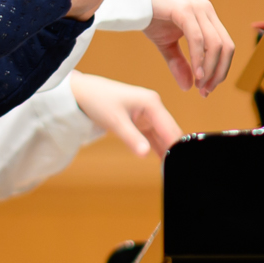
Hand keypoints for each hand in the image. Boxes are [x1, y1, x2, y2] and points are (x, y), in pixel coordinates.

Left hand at [68, 71, 183, 158]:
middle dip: (174, 150)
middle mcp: (154, 108)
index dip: (177, 147)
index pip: (170, 129)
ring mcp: (149, 115)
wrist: (83, 93)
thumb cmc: (98, 100)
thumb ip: (132, 138)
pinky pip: (154, 138)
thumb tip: (145, 154)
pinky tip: (162, 162)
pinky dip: (157, 149)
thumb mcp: (115, 121)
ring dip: (166, 151)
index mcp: (152, 103)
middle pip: (170, 133)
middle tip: (175, 170)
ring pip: (163, 137)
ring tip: (170, 169)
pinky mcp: (142, 122)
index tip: (180, 163)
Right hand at [143, 0, 233, 94]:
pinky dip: (199, 58)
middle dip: (219, 73)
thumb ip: (179, 63)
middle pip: (227, 47)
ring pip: (215, 44)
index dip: (221, 70)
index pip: (226, 47)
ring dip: (210, 69)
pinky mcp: (185, 9)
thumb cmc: (149, 15)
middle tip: (205, 91)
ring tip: (200, 85)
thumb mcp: (166, 44)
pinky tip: (195, 74)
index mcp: (207, 18)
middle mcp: (207, 11)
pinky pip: (197, 38)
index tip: (207, 89)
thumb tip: (188, 87)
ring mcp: (198, 8)